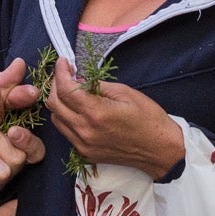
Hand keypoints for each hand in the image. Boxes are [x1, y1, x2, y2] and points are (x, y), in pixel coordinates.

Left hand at [46, 56, 183, 178]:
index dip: (60, 72)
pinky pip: (66, 132)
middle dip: (55, 84)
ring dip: (58, 102)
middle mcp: (85, 130)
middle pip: (54, 104)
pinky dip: (66, 117)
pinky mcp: (85, 153)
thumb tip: (78, 79)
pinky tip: (77, 109)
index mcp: (96, 113)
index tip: (63, 62)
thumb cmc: (148, 118)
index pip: (65, 89)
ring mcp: (83, 145)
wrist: (160, 150)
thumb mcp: (125, 92)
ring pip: (56, 119)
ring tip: (70, 90)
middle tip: (66, 74)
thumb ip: (97, 85)